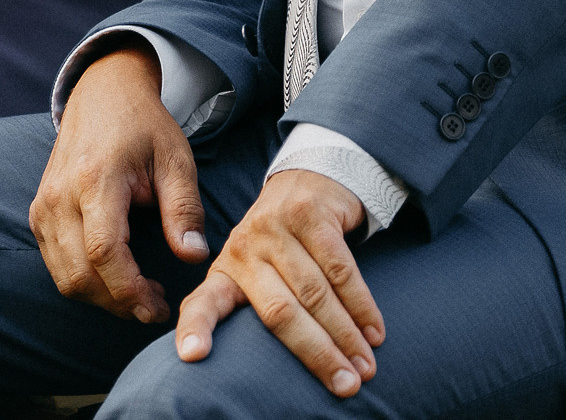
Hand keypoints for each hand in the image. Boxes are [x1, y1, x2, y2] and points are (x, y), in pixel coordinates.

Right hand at [29, 46, 209, 326]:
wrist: (102, 94)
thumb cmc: (143, 126)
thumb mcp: (175, 161)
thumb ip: (184, 211)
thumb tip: (193, 257)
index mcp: (95, 179)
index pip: (104, 252)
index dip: (130, 290)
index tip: (159, 308)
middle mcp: (60, 195)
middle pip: (81, 274)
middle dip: (120, 303)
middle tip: (156, 304)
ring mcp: (44, 205)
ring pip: (65, 277)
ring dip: (102, 298)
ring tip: (140, 291)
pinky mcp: (39, 213)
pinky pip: (56, 264)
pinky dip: (85, 282)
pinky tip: (115, 276)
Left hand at [173, 168, 383, 397]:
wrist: (307, 179)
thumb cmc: (283, 243)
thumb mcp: (257, 271)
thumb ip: (258, 308)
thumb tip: (272, 374)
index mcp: (226, 269)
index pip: (203, 303)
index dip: (196, 330)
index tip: (191, 357)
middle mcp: (245, 248)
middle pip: (280, 313)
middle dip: (316, 354)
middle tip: (346, 386)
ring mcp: (276, 228)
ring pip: (315, 295)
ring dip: (346, 335)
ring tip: (366, 366)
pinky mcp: (309, 214)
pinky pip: (341, 270)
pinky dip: (361, 305)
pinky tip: (374, 331)